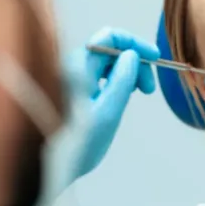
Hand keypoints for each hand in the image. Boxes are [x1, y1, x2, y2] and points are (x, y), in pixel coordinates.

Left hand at [64, 27, 159, 179]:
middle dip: (135, 62)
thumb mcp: (107, 113)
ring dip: (128, 73)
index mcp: (78, 67)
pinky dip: (116, 81)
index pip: (110, 36)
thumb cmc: (77, 144)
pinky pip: (100, 75)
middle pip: (110, 49)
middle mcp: (73, 67)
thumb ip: (121, 81)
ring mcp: (72, 79)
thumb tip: (132, 55)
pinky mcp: (74, 91)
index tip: (155, 58)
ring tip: (139, 94)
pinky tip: (123, 98)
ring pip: (107, 63)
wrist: (49, 168)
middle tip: (149, 90)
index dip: (135, 43)